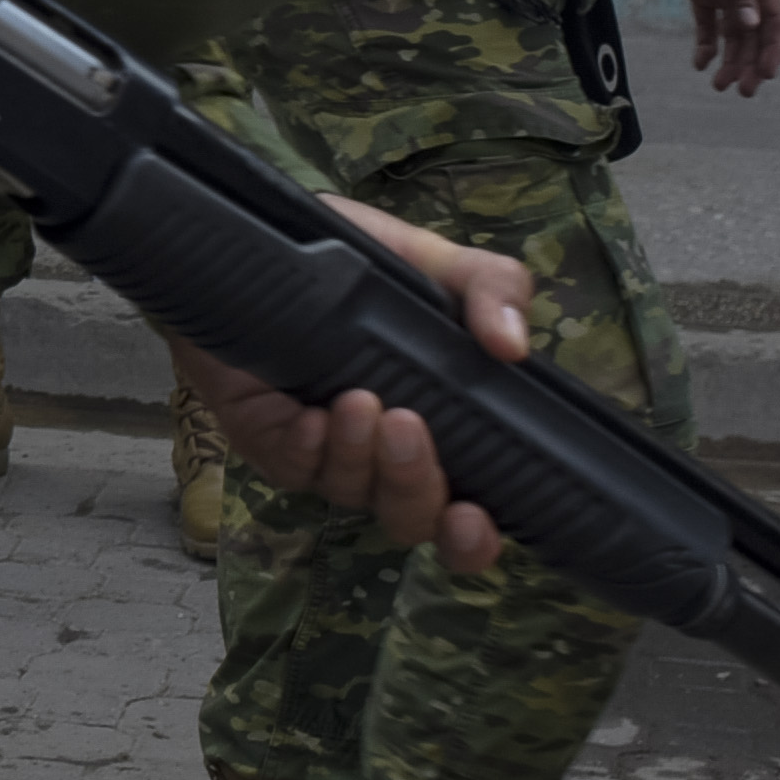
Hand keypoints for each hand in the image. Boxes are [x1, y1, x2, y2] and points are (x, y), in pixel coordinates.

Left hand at [166, 200, 529, 575]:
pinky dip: (305, 448)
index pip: (464, 519)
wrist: (266, 239)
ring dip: (358, 455)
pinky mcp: (269, 439)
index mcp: (442, 433)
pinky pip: (290, 466)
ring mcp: (325, 455)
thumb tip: (513, 345)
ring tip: (359, 400)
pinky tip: (313, 419)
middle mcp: (384, 459)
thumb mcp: (435, 261)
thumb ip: (490, 288)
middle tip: (407, 425)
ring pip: (349, 492)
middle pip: (408, 518)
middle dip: (413, 486)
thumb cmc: (363, 261)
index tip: (475, 520)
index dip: (471, 540)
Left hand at [647, 0, 779, 94]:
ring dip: (730, 59)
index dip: (772, 47)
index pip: (774, 18)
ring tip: (719, 85)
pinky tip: (700, 63)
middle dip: (751, 62)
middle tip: (744, 91)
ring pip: (733, 34)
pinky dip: (706, 44)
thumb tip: (752, 26)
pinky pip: (707, 24)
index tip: (766, 73)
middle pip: (755, 33)